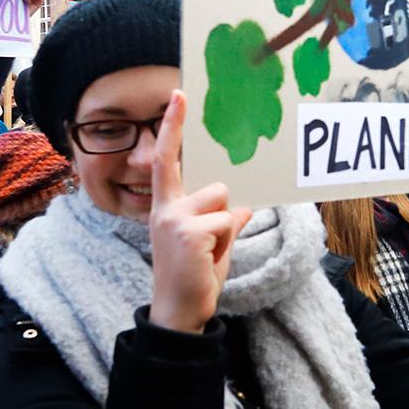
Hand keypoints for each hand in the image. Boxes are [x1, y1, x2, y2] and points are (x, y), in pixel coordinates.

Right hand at [146, 90, 250, 333]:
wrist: (178, 312)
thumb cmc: (192, 278)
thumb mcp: (209, 244)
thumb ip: (222, 221)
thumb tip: (243, 207)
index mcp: (165, 208)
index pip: (167, 160)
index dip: (173, 127)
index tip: (180, 96)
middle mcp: (165, 209)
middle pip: (217, 188)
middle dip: (223, 215)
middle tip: (208, 247)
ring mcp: (175, 219)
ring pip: (225, 204)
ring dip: (225, 231)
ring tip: (208, 256)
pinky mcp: (189, 232)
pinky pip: (228, 223)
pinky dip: (225, 244)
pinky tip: (207, 261)